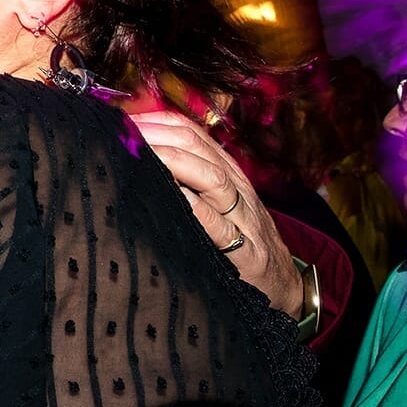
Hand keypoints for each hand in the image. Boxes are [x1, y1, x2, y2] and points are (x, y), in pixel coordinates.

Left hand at [127, 108, 302, 315]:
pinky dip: (197, 209)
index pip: (192, 133)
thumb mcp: (219, 204)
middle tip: (124, 135)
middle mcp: (235, 189)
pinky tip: (174, 197)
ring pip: (212, 179)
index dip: (157, 122)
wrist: (283, 284)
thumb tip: (140, 161)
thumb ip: (188, 182)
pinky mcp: (245, 253)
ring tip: (143, 155)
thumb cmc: (240, 242)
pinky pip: (220, 226)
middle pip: (198, 149)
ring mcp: (242, 219)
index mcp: (227, 174)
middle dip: (159, 136)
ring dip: (175, 162)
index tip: (123, 122)